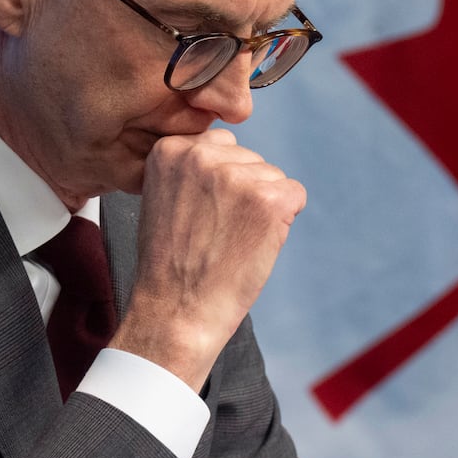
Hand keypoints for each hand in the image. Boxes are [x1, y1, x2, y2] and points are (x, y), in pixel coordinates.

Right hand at [109, 128, 306, 390]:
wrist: (177, 311)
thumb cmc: (171, 263)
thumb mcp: (163, 197)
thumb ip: (192, 168)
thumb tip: (230, 150)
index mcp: (171, 150)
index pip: (221, 146)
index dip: (219, 184)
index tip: (202, 214)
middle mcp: (202, 155)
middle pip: (249, 159)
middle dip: (242, 193)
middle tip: (217, 232)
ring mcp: (237, 175)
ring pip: (272, 178)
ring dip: (262, 208)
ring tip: (231, 241)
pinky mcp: (269, 199)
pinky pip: (295, 195)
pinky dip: (284, 221)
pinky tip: (255, 244)